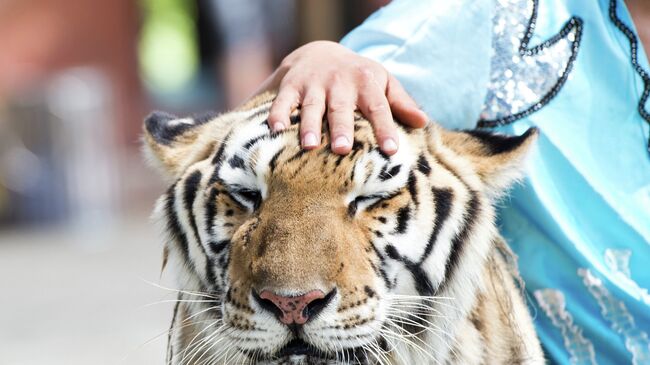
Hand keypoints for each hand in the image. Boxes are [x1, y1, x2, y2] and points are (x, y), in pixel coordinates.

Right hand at [254, 41, 427, 154]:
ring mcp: (314, 84)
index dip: (385, 129)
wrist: (321, 52)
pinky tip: (275, 130)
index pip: (378, 108)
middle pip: (341, 108)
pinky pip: (283, 101)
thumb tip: (423, 122)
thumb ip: (401, 103)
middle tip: (343, 149)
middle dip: (341, 128)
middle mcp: (339, 82)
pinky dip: (278, 114)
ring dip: (310, 125)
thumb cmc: (359, 77)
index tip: (391, 150)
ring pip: (311, 106)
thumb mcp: (383, 83)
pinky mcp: (291, 86)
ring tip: (310, 146)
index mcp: (366, 83)